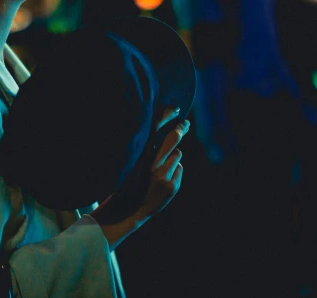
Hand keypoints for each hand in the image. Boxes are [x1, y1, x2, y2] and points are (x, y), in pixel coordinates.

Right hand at [91, 112, 188, 248]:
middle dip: (179, 130)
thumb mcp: (135, 162)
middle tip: (185, 123)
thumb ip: (149, 150)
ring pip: (178, 155)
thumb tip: (165, 136)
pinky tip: (164, 179)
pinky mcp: (172, 185)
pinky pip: (180, 168)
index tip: (175, 108)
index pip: (154, 131)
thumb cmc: (132, 182)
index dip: (165, 116)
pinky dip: (175, 171)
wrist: (132, 209)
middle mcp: (152, 164)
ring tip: (161, 168)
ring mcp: (163, 175)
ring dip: (173, 159)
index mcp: (140, 156)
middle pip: (172, 140)